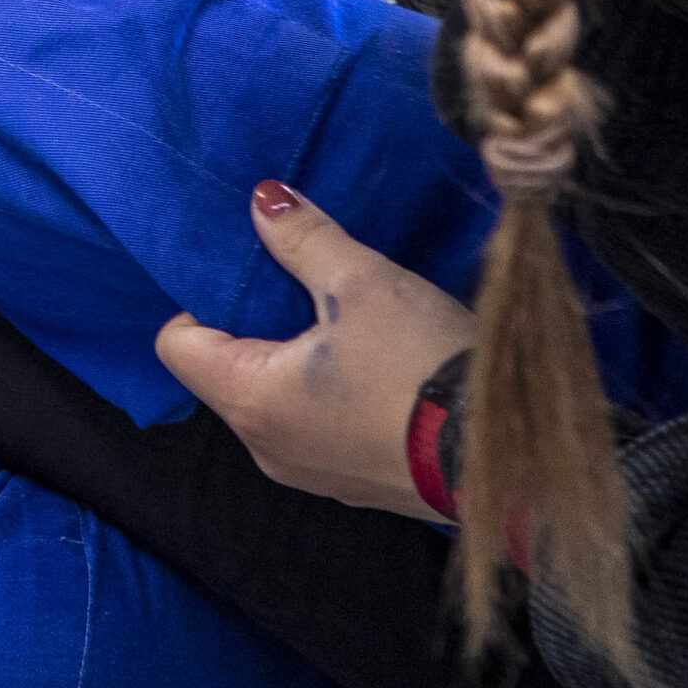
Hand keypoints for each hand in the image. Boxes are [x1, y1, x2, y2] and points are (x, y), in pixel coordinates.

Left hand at [155, 182, 473, 518]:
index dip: (202, 299)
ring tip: (351, 325)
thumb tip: (262, 200)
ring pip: (274, 401)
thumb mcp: (364, 284)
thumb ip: (303, 239)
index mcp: (249, 400)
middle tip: (307, 287)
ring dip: (297, 360)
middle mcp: (264, 448)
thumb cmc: (423, 368)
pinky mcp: (352, 486)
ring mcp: (309, 475)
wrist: (512, 461)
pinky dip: (328, 396)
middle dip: (256, 325)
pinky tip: (379, 369)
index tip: (254, 273)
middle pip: (225, 372)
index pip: (176, 344)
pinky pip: (314, 429)